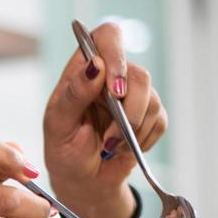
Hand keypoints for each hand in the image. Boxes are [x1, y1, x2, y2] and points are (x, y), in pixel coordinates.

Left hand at [41, 21, 167, 217]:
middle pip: (138, 74)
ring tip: (109, 147)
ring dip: (132, 130)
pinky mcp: (151, 115)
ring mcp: (134, 94)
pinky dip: (142, 140)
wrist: (84, 180)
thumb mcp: (58, 126)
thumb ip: (74, 95)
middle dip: (128, 111)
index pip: (107, 37)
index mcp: (84, 70)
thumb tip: (95, 65)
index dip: (117, 54)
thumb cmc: (64, 150)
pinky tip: (123, 149)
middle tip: (109, 137)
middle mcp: (112, 76)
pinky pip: (160, 121)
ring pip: (152, 99)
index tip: (114, 89)